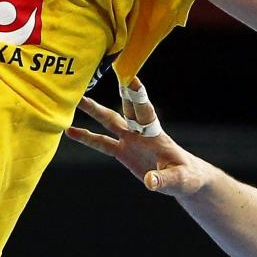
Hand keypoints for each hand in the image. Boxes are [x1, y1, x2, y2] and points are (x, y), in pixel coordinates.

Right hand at [65, 82, 209, 194]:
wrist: (183, 178)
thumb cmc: (186, 176)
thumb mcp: (179, 179)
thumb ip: (163, 179)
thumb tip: (149, 181)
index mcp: (155, 135)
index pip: (146, 112)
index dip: (139, 97)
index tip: (131, 80)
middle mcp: (141, 133)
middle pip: (125, 109)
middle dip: (112, 93)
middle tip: (104, 74)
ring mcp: (130, 140)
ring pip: (109, 121)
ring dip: (93, 110)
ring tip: (76, 99)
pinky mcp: (123, 151)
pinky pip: (101, 143)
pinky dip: (86, 138)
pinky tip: (70, 131)